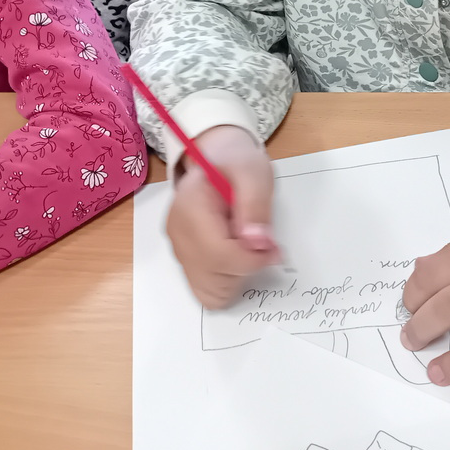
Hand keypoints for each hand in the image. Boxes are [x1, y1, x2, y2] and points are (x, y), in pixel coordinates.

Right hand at [166, 125, 278, 308]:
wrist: (219, 160)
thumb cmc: (237, 163)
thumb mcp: (254, 173)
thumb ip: (256, 205)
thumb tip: (258, 243)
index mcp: (189, 204)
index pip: (218, 254)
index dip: (252, 258)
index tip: (272, 248)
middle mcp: (177, 231)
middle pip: (213, 277)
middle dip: (245, 267)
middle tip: (258, 240)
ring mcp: (178, 248)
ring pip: (209, 289)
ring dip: (236, 275)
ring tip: (243, 242)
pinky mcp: (184, 260)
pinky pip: (206, 289)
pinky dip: (226, 280)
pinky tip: (234, 254)